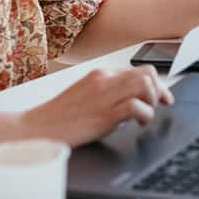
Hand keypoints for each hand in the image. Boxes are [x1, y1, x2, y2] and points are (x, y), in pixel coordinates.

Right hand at [20, 66, 173, 146]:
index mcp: (100, 74)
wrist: (36, 129)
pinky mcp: (103, 115)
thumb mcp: (85, 95)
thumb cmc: (60, 117)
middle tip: (159, 106)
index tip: (162, 97)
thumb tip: (133, 99)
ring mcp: (103, 96)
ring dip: (153, 101)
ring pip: (145, 85)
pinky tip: (137, 123)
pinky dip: (144, 114)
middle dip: (160, 90)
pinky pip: (135, 106)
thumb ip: (108, 92)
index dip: (156, 83)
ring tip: (144, 115)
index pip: (138, 69)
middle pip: (147, 74)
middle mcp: (103, 80)